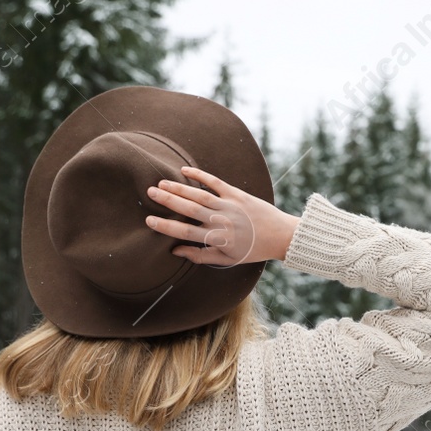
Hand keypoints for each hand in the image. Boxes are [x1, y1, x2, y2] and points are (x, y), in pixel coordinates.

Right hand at [144, 166, 299, 266]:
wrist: (281, 236)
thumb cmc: (252, 250)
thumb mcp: (227, 260)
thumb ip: (201, 256)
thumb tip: (176, 251)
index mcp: (218, 239)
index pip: (186, 232)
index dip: (166, 226)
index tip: (149, 220)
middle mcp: (222, 221)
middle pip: (189, 209)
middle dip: (167, 201)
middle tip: (149, 193)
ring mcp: (229, 205)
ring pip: (199, 195)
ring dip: (179, 188)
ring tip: (161, 183)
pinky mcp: (238, 194)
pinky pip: (216, 182)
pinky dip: (200, 175)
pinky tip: (184, 170)